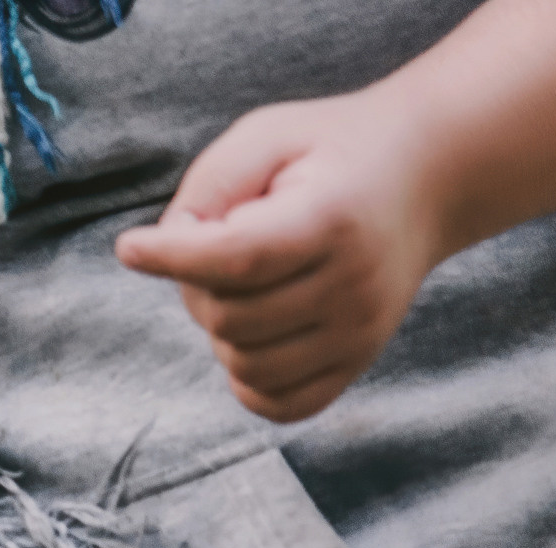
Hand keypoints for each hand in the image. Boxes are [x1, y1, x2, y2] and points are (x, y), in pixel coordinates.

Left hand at [116, 92, 448, 423]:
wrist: (426, 175)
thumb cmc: (329, 152)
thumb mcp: (268, 136)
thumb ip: (210, 186)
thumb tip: (163, 251)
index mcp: (332, 220)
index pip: (237, 259)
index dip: (172, 257)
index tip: (129, 247)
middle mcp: (354, 285)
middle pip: (228, 317)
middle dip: (199, 284)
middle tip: (224, 243)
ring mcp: (361, 333)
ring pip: (243, 365)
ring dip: (222, 329)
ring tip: (248, 281)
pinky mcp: (358, 362)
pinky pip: (278, 404)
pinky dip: (248, 378)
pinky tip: (255, 332)